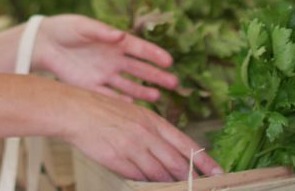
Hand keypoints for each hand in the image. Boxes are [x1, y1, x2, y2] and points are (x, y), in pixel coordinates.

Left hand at [33, 14, 177, 101]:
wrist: (43, 43)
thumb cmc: (65, 29)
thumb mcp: (83, 26)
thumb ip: (102, 32)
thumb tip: (120, 35)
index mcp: (114, 42)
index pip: (140, 49)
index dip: (155, 55)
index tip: (169, 61)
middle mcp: (113, 59)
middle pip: (139, 70)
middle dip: (157, 76)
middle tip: (174, 83)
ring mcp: (103, 74)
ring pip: (128, 85)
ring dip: (143, 91)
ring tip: (158, 97)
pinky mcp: (90, 86)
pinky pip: (109, 96)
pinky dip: (120, 101)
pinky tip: (133, 105)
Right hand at [63, 88, 223, 180]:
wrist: (77, 111)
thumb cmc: (104, 111)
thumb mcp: (136, 114)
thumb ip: (154, 133)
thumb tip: (170, 152)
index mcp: (153, 121)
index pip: (186, 144)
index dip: (204, 160)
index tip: (218, 171)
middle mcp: (146, 135)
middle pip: (177, 163)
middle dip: (191, 178)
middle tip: (201, 186)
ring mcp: (132, 148)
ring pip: (160, 174)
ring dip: (170, 183)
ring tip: (178, 187)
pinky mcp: (118, 161)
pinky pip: (139, 177)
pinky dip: (148, 183)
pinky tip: (152, 185)